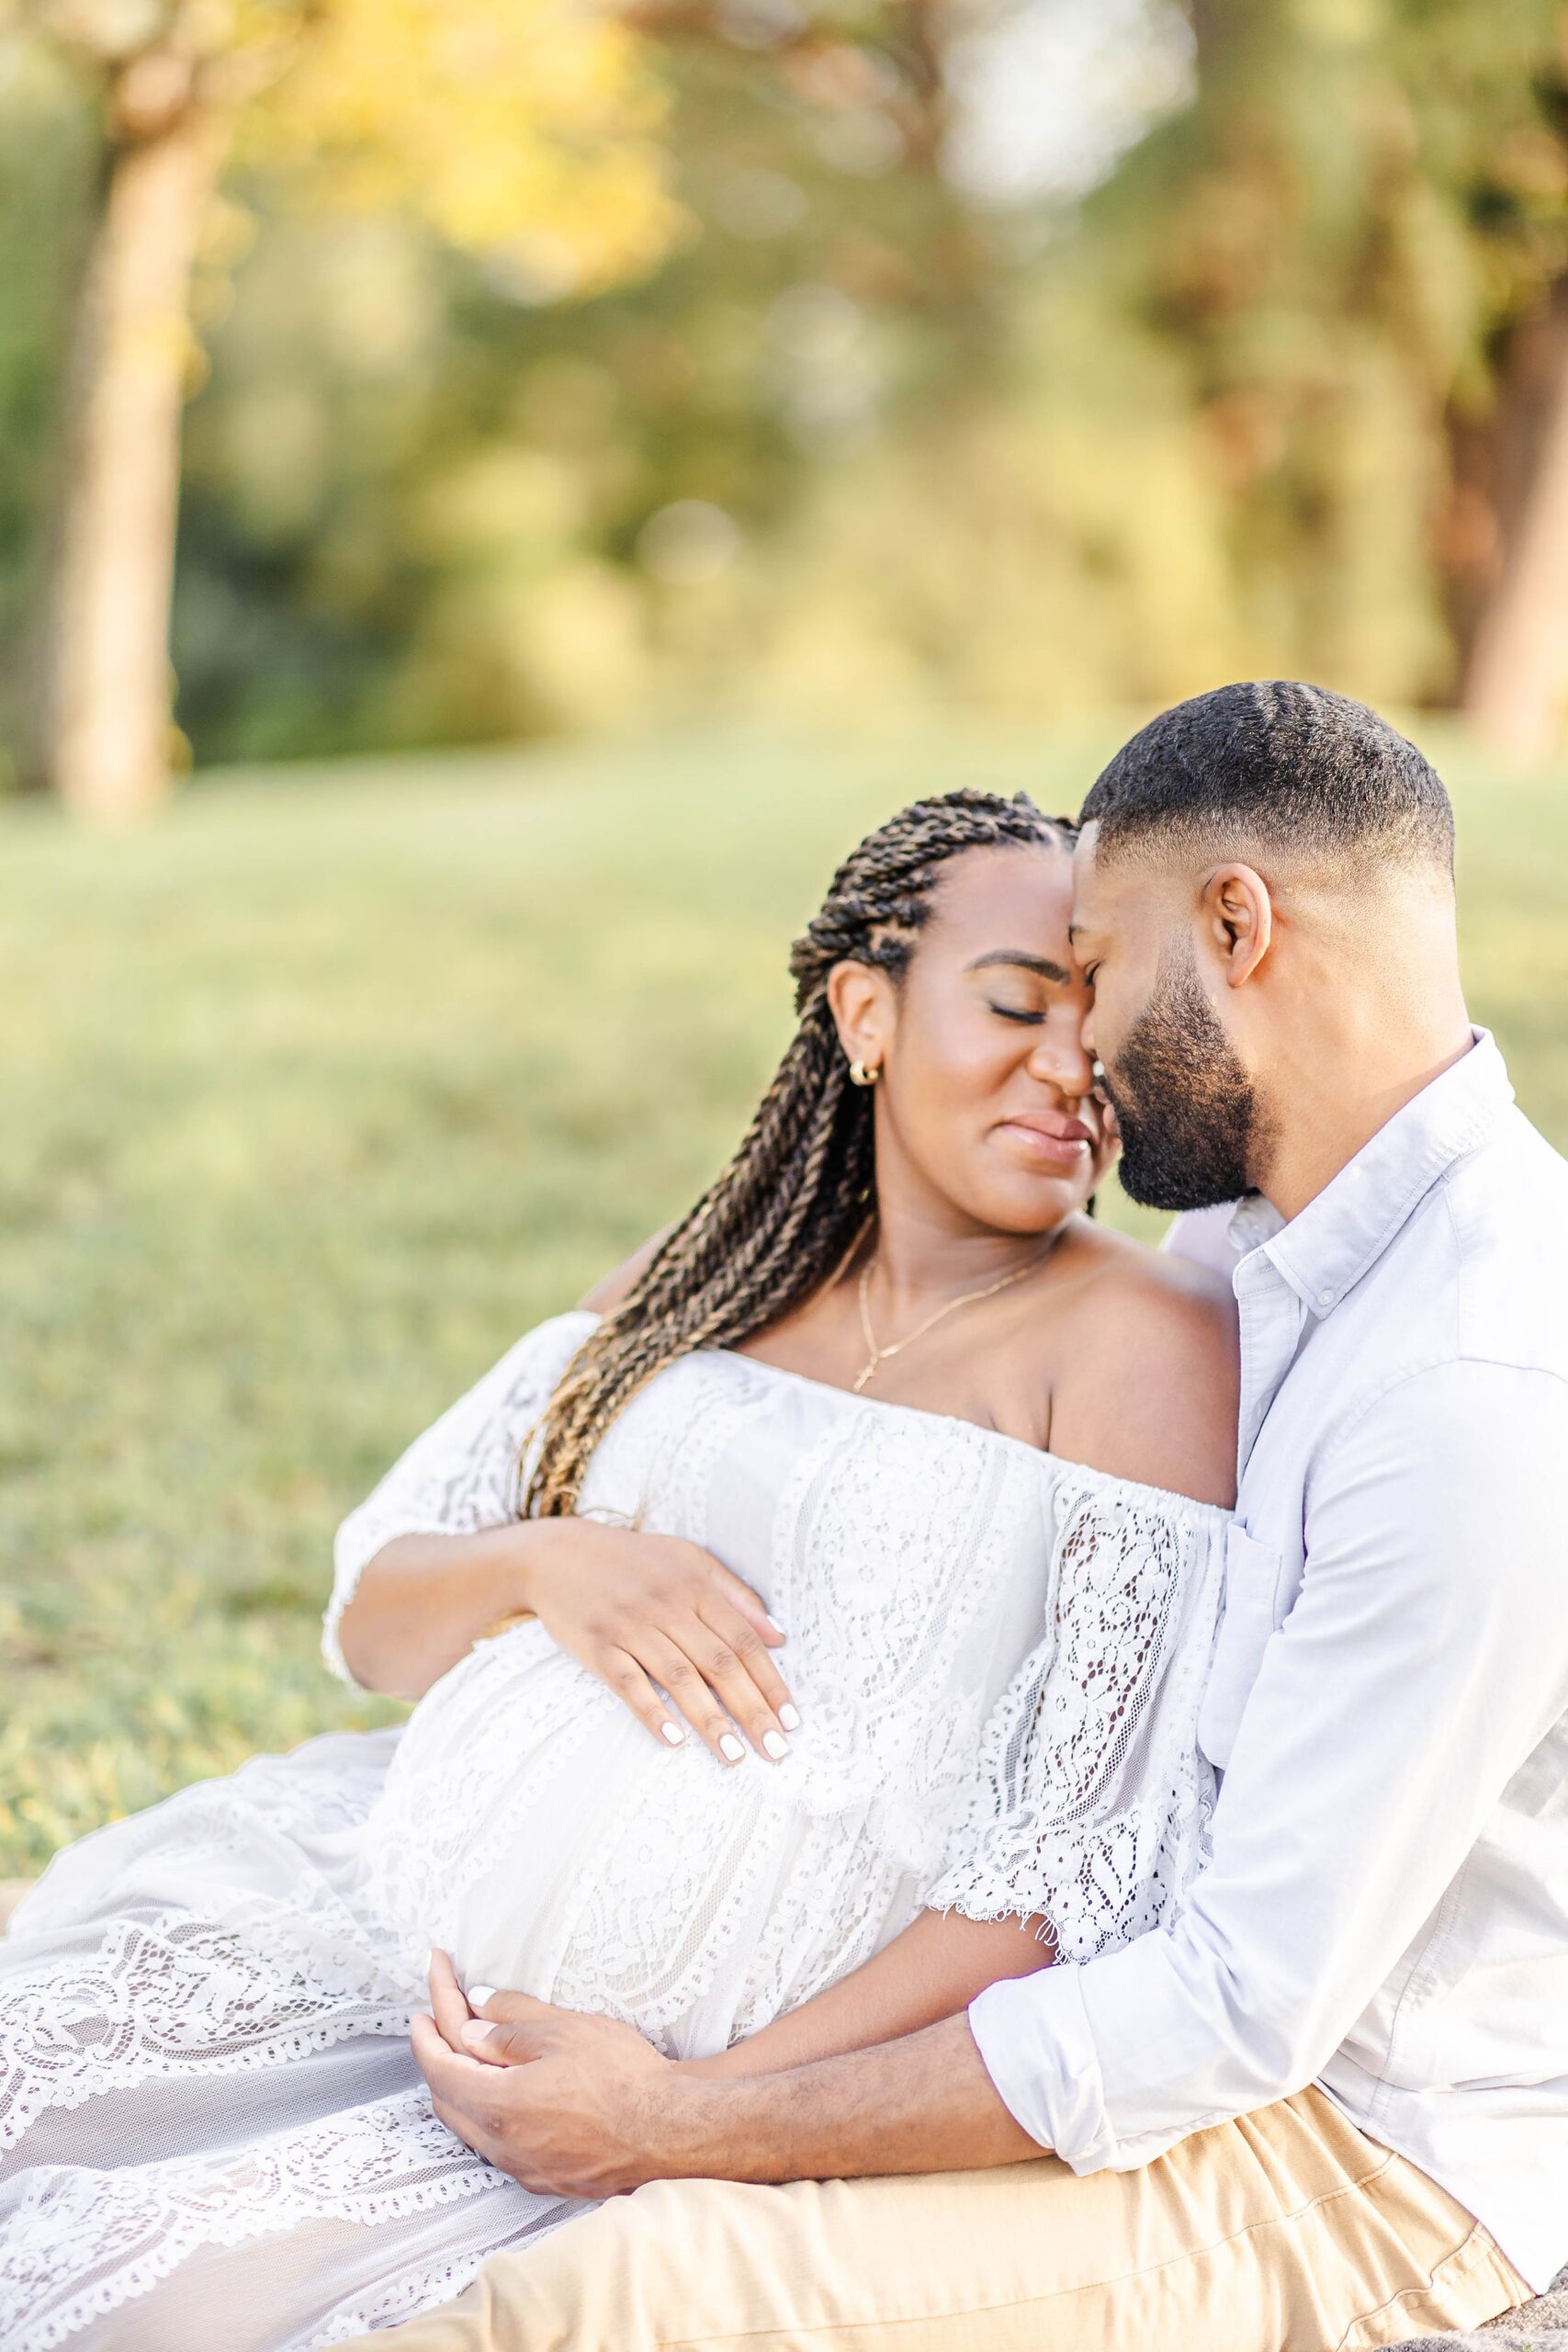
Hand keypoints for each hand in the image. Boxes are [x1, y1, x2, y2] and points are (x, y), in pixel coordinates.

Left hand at [415, 1951, 679, 2195]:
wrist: (670, 2133)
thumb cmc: (623, 2078)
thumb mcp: (563, 2030)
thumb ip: (510, 2022)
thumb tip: (474, 2015)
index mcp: (499, 2104)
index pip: (440, 2067)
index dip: (426, 2034)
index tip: (421, 2007)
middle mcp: (502, 2145)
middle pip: (447, 2100)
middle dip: (438, 2056)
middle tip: (441, 2020)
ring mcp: (522, 2168)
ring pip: (470, 2126)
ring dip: (461, 2087)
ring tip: (468, 2053)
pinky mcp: (544, 2178)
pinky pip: (497, 2144)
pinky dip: (486, 2112)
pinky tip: (504, 2094)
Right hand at [513, 1517, 799, 1765]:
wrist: (559, 1554)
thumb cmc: (633, 1560)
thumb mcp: (690, 1560)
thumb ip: (735, 1595)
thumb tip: (778, 1636)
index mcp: (695, 1587)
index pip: (744, 1641)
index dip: (770, 1681)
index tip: (791, 1719)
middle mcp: (667, 1606)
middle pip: (719, 1664)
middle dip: (752, 1711)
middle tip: (775, 1750)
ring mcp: (631, 1627)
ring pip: (680, 1678)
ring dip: (711, 1721)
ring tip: (735, 1756)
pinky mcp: (598, 1646)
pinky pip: (628, 1683)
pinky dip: (651, 1712)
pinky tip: (673, 1740)